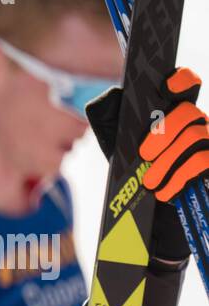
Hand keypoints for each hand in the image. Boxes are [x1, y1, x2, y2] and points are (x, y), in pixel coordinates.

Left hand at [86, 67, 208, 262]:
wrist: (146, 225)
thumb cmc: (133, 183)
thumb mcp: (117, 151)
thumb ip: (110, 122)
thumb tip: (106, 97)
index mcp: (171, 116)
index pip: (186, 86)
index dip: (181, 80)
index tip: (167, 86)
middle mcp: (194, 126)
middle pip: (189, 112)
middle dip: (166, 131)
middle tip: (145, 153)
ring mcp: (206, 146)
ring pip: (196, 137)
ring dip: (167, 162)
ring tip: (151, 182)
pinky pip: (203, 161)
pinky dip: (180, 177)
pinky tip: (165, 191)